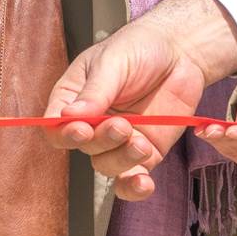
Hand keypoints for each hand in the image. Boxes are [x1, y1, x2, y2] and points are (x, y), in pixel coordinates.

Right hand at [48, 0, 236, 202]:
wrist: (181, 52)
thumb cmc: (139, 48)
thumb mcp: (113, 62)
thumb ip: (95, 91)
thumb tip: (69, 116)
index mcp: (73, 99)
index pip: (56, 126)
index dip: (64, 133)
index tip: (81, 129)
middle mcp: (93, 123)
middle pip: (84, 147)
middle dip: (101, 140)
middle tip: (122, 125)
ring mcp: (119, 140)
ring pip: (107, 165)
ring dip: (121, 159)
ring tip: (140, 142)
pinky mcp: (146, 151)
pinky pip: (133, 178)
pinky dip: (135, 187)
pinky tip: (144, 184)